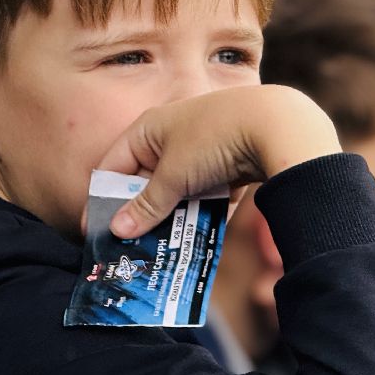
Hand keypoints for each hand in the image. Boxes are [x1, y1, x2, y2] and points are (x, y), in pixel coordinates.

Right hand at [97, 85, 340, 238]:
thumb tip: (116, 230)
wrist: (278, 125)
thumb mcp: (173, 176)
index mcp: (147, 129)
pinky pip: (202, 194)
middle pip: (143, 182)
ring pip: (175, 191)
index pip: (112, 167)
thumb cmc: (213, 139)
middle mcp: (169, 136)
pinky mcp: (225, 165)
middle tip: (130, 246)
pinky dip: (198, 213)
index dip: (102, 199)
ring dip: (170, 218)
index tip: (95, 231)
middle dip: (138, 214)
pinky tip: (194, 238)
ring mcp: (199, 151)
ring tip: (160, 248)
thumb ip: (145, 205)